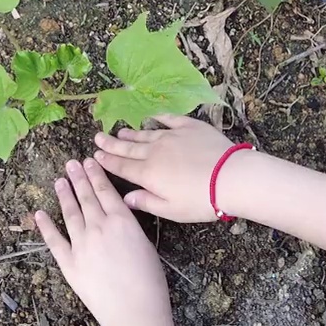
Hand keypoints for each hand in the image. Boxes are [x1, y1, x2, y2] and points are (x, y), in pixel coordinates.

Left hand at [35, 158, 175, 325]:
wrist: (133, 311)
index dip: (95, 174)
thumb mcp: (145, 244)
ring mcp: (81, 244)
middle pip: (86, 197)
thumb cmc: (149, 281)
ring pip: (70, 213)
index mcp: (122, 221)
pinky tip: (39, 214)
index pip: (105, 190)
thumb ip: (129, 226)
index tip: (88, 161)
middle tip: (71, 163)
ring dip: (64, 195)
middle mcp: (99, 227)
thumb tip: (117, 215)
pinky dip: (45, 226)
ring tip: (59, 181)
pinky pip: (54, 241)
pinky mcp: (69, 263)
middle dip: (78, 178)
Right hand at [93, 113, 236, 222]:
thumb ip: (146, 202)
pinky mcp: (190, 127)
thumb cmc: (200, 200)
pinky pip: (169, 119)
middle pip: (128, 148)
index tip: (95, 154)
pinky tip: (151, 116)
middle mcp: (155, 152)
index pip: (122, 167)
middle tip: (98, 137)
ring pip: (146, 134)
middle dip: (111, 143)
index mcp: (148, 174)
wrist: (230, 177)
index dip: (107, 161)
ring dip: (131, 134)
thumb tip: (126, 198)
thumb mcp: (171, 210)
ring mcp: (172, 136)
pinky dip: (158, 118)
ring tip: (119, 131)